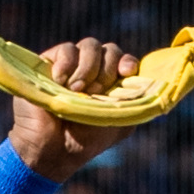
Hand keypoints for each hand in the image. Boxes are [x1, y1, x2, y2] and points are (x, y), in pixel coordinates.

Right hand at [8, 39, 141, 181]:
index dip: (127, 63)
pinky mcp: (50, 62)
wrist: (52, 148)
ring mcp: (73, 65)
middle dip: (107, 70)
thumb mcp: (119, 122)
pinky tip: (61, 81)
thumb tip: (142, 82)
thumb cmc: (86, 139)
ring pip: (90, 45)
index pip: (125, 61)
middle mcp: (94, 71)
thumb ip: (134, 101)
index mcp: (112, 84)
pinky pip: (67, 49)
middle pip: (110, 50)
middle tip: (95, 91)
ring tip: (76, 89)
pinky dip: (67, 63)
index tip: (126, 72)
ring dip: (88, 67)